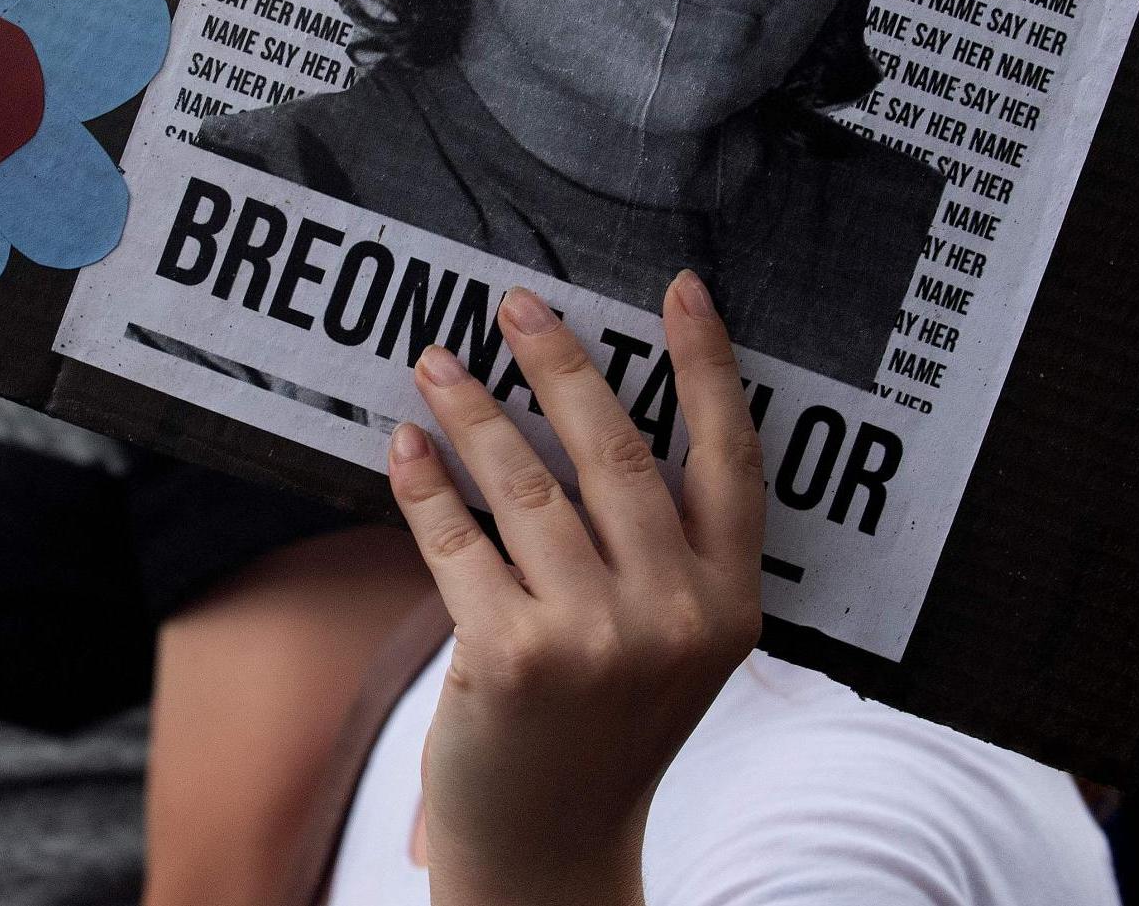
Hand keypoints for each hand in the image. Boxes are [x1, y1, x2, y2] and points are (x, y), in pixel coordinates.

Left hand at [387, 272, 765, 905]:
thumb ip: (663, 548)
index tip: (683, 289)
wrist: (552, 848)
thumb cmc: (605, 725)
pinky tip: (406, 446)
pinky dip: (426, 486)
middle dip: (562, 363)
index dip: (710, 366)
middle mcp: (675, 616)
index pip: (732, 459)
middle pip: (618, 452)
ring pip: (526, 486)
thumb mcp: (674, 643)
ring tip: (437, 362)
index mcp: (730, 602)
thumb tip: (586, 407)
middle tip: (516, 304)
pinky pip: (458, 542)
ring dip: (474, 412)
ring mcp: (595, 640)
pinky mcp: (511, 659)